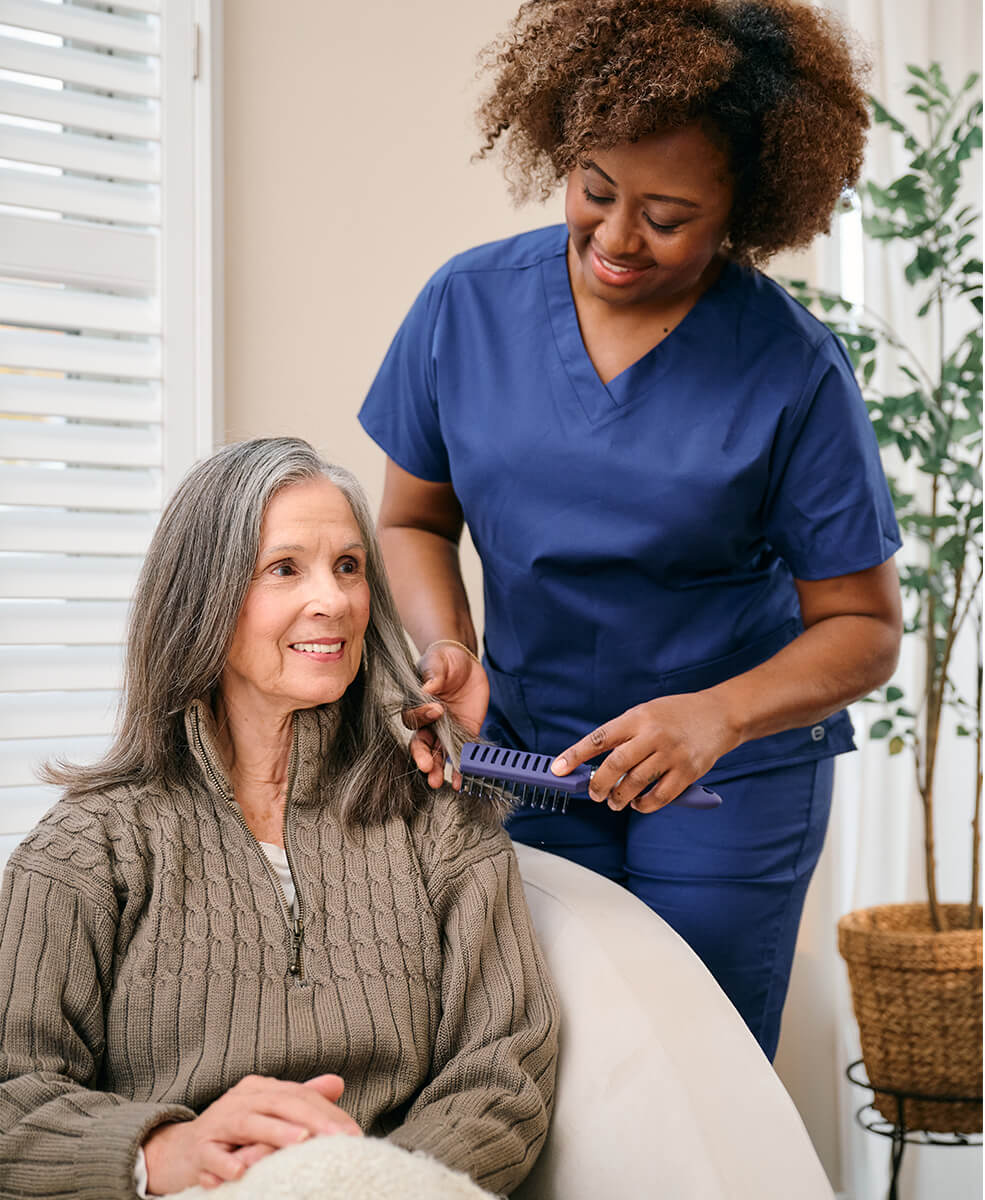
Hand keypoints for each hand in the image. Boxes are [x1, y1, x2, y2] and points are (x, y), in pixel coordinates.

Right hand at [143, 1073, 359, 1192]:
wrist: (177, 1151)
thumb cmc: (232, 1133)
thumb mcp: (267, 1112)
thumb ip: (300, 1098)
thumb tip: (337, 1083)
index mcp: (260, 1089)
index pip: (299, 1095)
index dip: (327, 1112)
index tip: (353, 1133)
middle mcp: (240, 1099)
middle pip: (279, 1103)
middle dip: (311, 1119)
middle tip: (338, 1136)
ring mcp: (218, 1122)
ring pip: (249, 1123)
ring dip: (275, 1133)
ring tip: (302, 1141)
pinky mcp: (198, 1150)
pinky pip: (212, 1155)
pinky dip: (225, 1163)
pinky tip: (240, 1172)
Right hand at [403, 641, 488, 787]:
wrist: (465, 663)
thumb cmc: (444, 660)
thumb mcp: (437, 661)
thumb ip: (432, 674)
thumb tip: (428, 688)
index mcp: (417, 705)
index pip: (414, 717)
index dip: (423, 716)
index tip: (437, 711)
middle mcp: (428, 723)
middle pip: (421, 744)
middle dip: (423, 757)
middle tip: (426, 768)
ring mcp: (446, 731)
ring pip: (437, 754)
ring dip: (437, 769)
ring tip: (437, 782)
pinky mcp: (464, 735)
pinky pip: (461, 754)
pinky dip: (460, 769)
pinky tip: (460, 782)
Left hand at [551, 692, 736, 812]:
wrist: (720, 714)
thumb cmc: (677, 714)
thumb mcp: (646, 712)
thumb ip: (624, 733)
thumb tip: (594, 759)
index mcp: (638, 718)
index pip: (599, 737)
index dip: (575, 754)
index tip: (558, 769)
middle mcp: (653, 735)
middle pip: (615, 765)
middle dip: (597, 784)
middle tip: (593, 794)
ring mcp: (671, 754)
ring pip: (635, 783)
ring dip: (619, 797)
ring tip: (614, 801)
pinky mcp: (687, 771)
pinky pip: (659, 796)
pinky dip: (644, 805)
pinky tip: (638, 804)